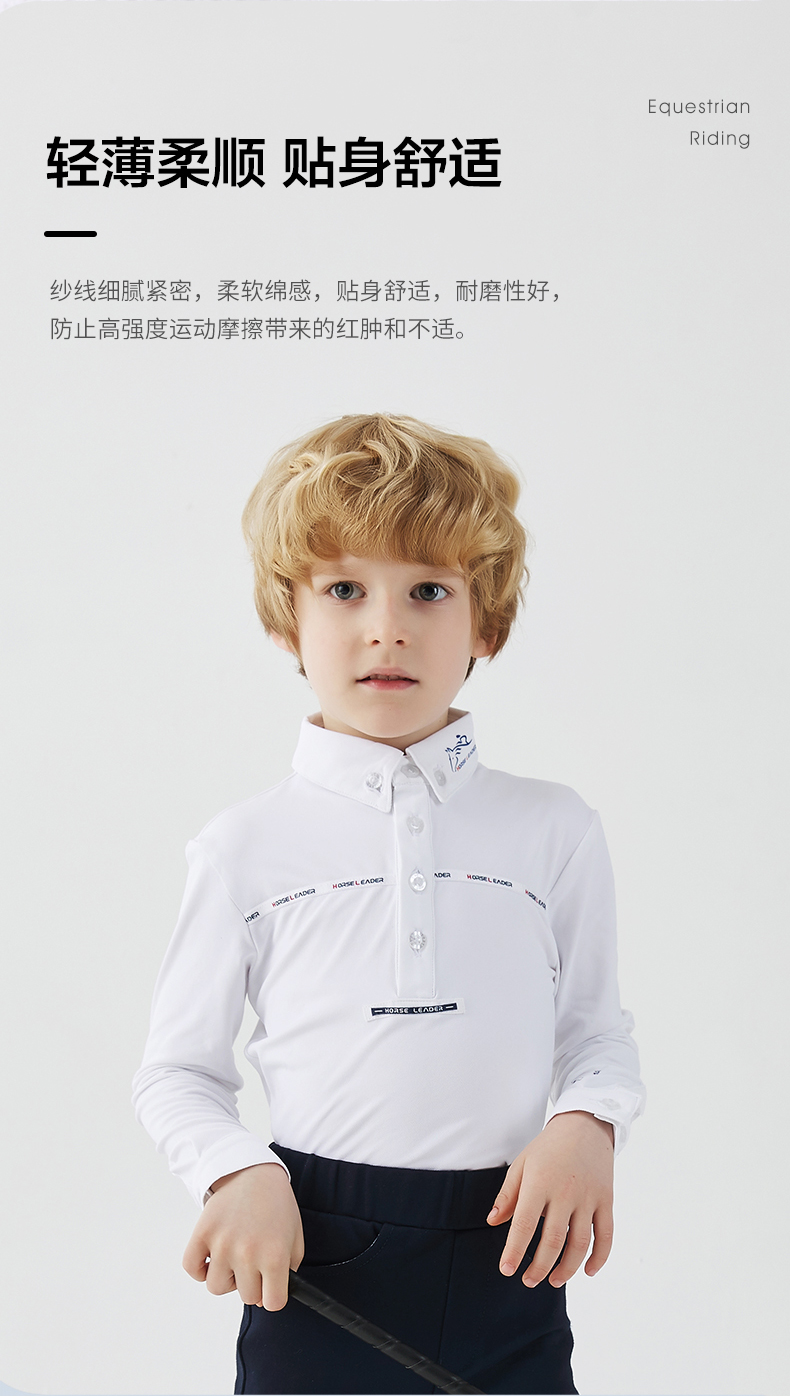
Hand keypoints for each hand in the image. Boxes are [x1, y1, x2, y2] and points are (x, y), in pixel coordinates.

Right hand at [182, 1162, 303, 1310]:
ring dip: (226, 1276)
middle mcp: (248, 1253)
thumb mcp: (295, 1236)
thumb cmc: (275, 1203)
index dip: (273, 1295)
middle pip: (247, 1297)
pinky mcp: (201, 1234)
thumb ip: (289, 1270)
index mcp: (275, 1256)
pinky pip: (193, 1268)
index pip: (272, 1303)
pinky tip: (213, 1254)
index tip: (271, 1285)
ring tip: (234, 1255)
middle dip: (252, 1283)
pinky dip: (200, 1268)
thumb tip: (269, 1297)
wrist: (252, 1171)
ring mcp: (222, 1244)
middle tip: (254, 1260)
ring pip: (217, 1287)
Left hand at [487, 1111, 613, 1287]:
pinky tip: (587, 1271)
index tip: (506, 1270)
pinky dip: (599, 1257)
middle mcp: (566, 1192)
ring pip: (580, 1244)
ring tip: (553, 1281)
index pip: (525, 1224)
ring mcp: (589, 1197)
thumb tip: (493, 1222)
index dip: (514, 1250)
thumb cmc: (548, 1147)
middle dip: (539, 1267)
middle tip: (528, 1280)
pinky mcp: (606, 1200)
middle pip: (553, 1241)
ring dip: (566, 1268)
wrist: (585, 1126)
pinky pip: (606, 1235)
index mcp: (540, 1182)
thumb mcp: (522, 1164)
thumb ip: (508, 1195)